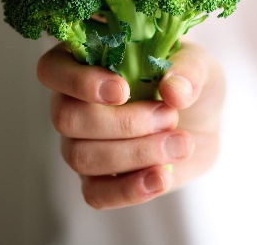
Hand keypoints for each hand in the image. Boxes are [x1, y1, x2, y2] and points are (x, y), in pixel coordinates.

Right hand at [37, 42, 224, 208]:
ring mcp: (81, 144)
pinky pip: (95, 194)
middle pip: (67, 118)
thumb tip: (173, 90)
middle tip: (169, 116)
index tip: (122, 91)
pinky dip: (130, 189)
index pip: (52, 69)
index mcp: (85, 62)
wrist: (203, 124)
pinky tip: (162, 178)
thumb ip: (189, 71)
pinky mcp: (98, 180)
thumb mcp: (200, 66)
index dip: (79, 82)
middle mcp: (73, 103)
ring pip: (81, 157)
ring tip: (182, 143)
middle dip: (124, 122)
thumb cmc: (189, 83)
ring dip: (136, 153)